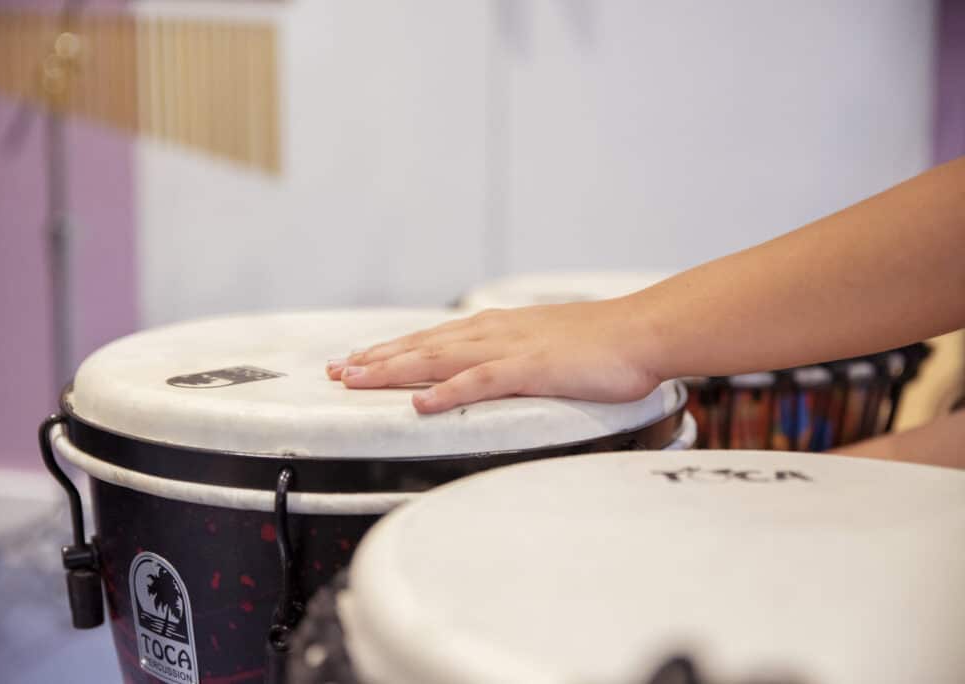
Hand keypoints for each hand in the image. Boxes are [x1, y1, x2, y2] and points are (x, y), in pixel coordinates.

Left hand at [325, 300, 663, 413]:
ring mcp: (510, 348)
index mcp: (495, 328)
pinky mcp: (530, 368)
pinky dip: (447, 392)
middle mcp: (492, 332)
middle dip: (375, 359)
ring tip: (357, 380)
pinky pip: (480, 381)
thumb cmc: (598, 343)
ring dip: (394, 369)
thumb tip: (485, 371)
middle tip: (336, 372)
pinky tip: (421, 404)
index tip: (356, 361)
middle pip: (421, 346)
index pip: (429, 339)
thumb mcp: (542, 345)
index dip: (389, 351)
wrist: (640, 331)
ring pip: (438, 358)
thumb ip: (510, 357)